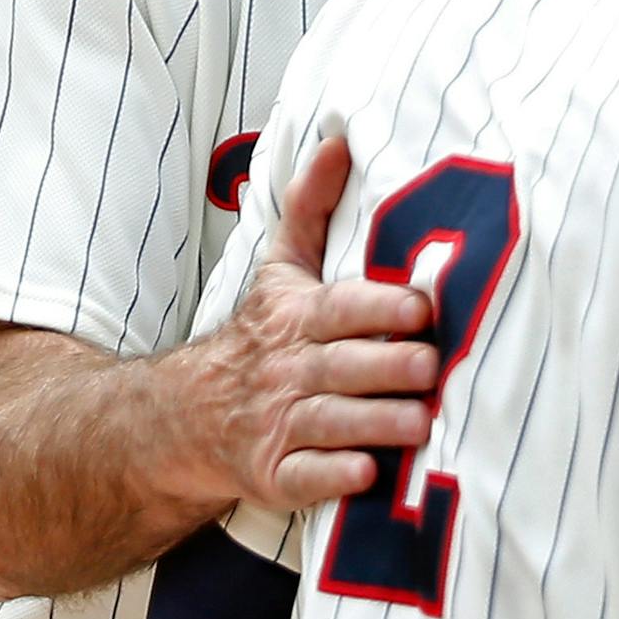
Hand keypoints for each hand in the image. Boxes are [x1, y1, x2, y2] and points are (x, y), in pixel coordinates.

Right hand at [177, 136, 438, 511]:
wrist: (186, 417)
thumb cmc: (262, 335)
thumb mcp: (281, 269)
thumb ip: (313, 207)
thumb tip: (341, 139)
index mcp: (296, 317)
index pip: (339, 308)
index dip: (378, 307)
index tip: (420, 307)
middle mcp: (288, 371)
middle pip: (342, 367)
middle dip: (388, 367)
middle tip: (432, 367)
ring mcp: (278, 425)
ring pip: (331, 423)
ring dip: (376, 423)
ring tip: (421, 424)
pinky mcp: (275, 475)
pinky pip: (305, 478)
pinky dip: (334, 478)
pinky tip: (367, 474)